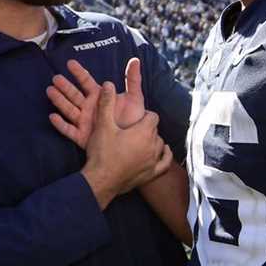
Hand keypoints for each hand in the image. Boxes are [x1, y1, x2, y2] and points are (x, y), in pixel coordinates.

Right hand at [47, 58, 144, 148]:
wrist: (132, 144)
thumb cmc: (133, 120)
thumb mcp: (135, 98)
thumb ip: (133, 80)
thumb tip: (135, 60)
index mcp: (100, 97)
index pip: (87, 82)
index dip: (79, 72)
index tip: (70, 63)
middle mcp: (90, 108)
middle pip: (74, 95)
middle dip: (65, 86)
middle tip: (56, 78)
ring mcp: (85, 122)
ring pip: (69, 109)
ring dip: (60, 100)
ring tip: (50, 91)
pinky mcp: (82, 136)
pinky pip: (69, 130)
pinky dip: (61, 124)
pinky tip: (52, 116)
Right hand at [80, 82, 170, 207]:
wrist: (101, 181)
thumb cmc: (102, 152)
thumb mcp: (103, 125)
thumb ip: (106, 103)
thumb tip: (108, 84)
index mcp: (144, 131)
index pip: (152, 116)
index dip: (143, 115)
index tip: (133, 119)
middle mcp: (153, 145)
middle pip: (155, 130)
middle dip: (146, 128)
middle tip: (132, 130)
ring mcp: (153, 161)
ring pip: (160, 145)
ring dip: (153, 141)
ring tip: (141, 141)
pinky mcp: (151, 174)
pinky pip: (165, 163)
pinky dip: (165, 156)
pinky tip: (163, 152)